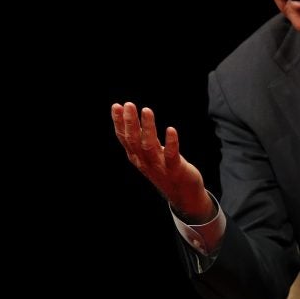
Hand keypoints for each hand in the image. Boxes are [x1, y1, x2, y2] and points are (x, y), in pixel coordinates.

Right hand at [112, 102, 214, 222]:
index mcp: (137, 157)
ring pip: (149, 146)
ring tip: (147, 110)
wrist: (183, 194)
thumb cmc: (165, 169)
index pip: (124, 138)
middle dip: (130, 122)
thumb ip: (141, 140)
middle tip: (128, 104)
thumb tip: (133, 119)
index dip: (119, 122)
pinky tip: (171, 129)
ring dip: (147, 128)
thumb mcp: (149, 154)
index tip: (116, 106)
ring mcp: (159, 166)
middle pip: (133, 140)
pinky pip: (171, 155)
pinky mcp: (175, 169)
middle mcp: (144, 161)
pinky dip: (170, 142)